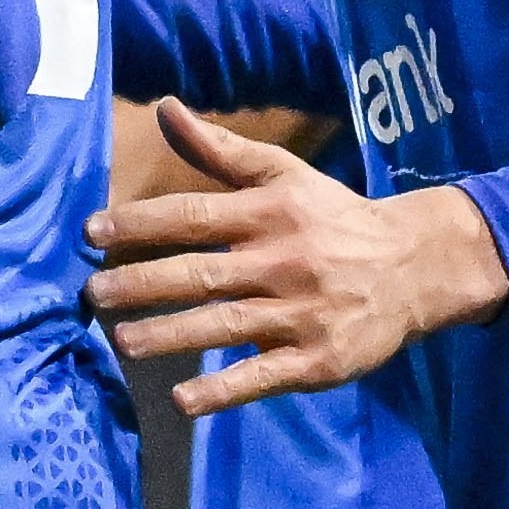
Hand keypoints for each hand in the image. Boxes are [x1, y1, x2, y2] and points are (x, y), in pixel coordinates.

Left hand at [92, 94, 503, 407]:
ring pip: (225, 325)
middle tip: (91, 295)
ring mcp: (300, 313)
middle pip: (202, 273)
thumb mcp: (284, 174)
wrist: (418, 266)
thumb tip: (165, 109)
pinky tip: (183, 399)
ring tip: (121, 342)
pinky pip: (263, 376)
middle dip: (142, 284)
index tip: (91, 233)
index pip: (195, 216)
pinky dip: (223, 389)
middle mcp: (282, 261)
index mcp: (269, 214)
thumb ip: (220, 149)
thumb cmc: (335, 218)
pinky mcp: (318, 359)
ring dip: (171, 335)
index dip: (141, 223)